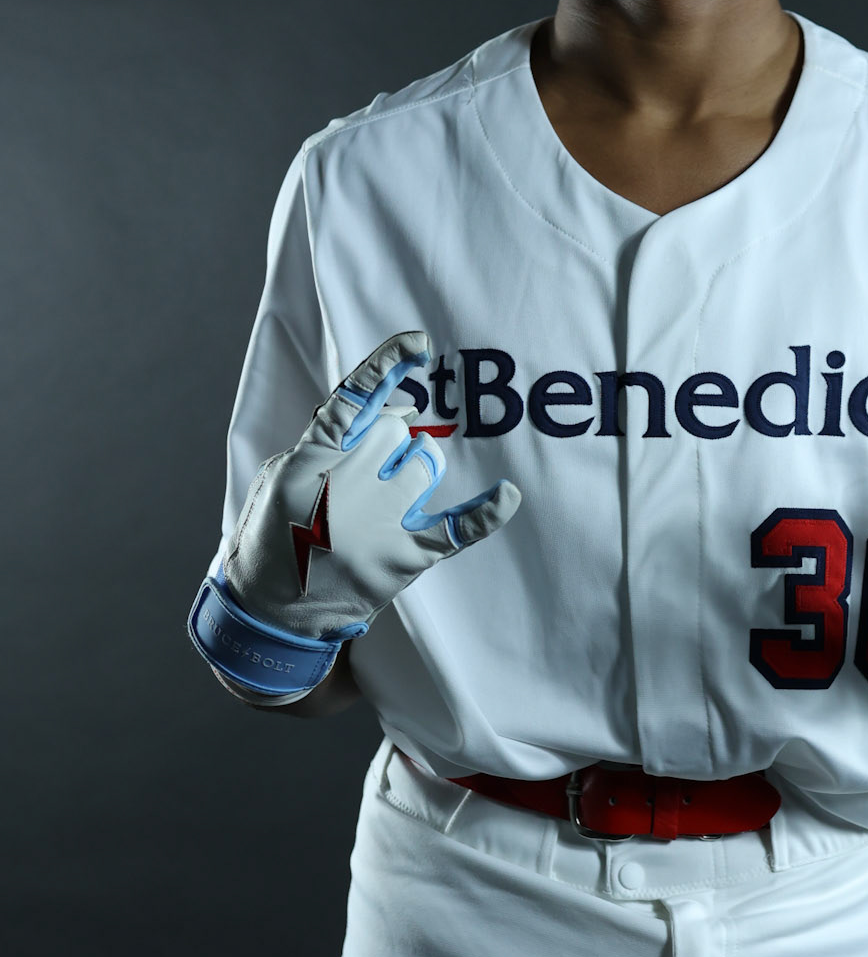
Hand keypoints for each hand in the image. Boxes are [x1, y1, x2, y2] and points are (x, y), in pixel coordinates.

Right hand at [223, 330, 519, 642]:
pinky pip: (456, 529)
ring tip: (384, 498)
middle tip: (363, 475)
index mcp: (308, 462)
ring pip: (425, 462)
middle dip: (385, 442)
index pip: (353, 400)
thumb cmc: (275, 531)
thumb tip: (402, 410)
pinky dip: (485, 513)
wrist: (270, 614)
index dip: (387, 365)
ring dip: (413, 469)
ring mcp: (376, 527)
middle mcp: (344, 490)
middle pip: (394, 430)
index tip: (419, 343)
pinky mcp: (402, 560)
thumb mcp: (285, 473)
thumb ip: (336, 435)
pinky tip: (507, 494)